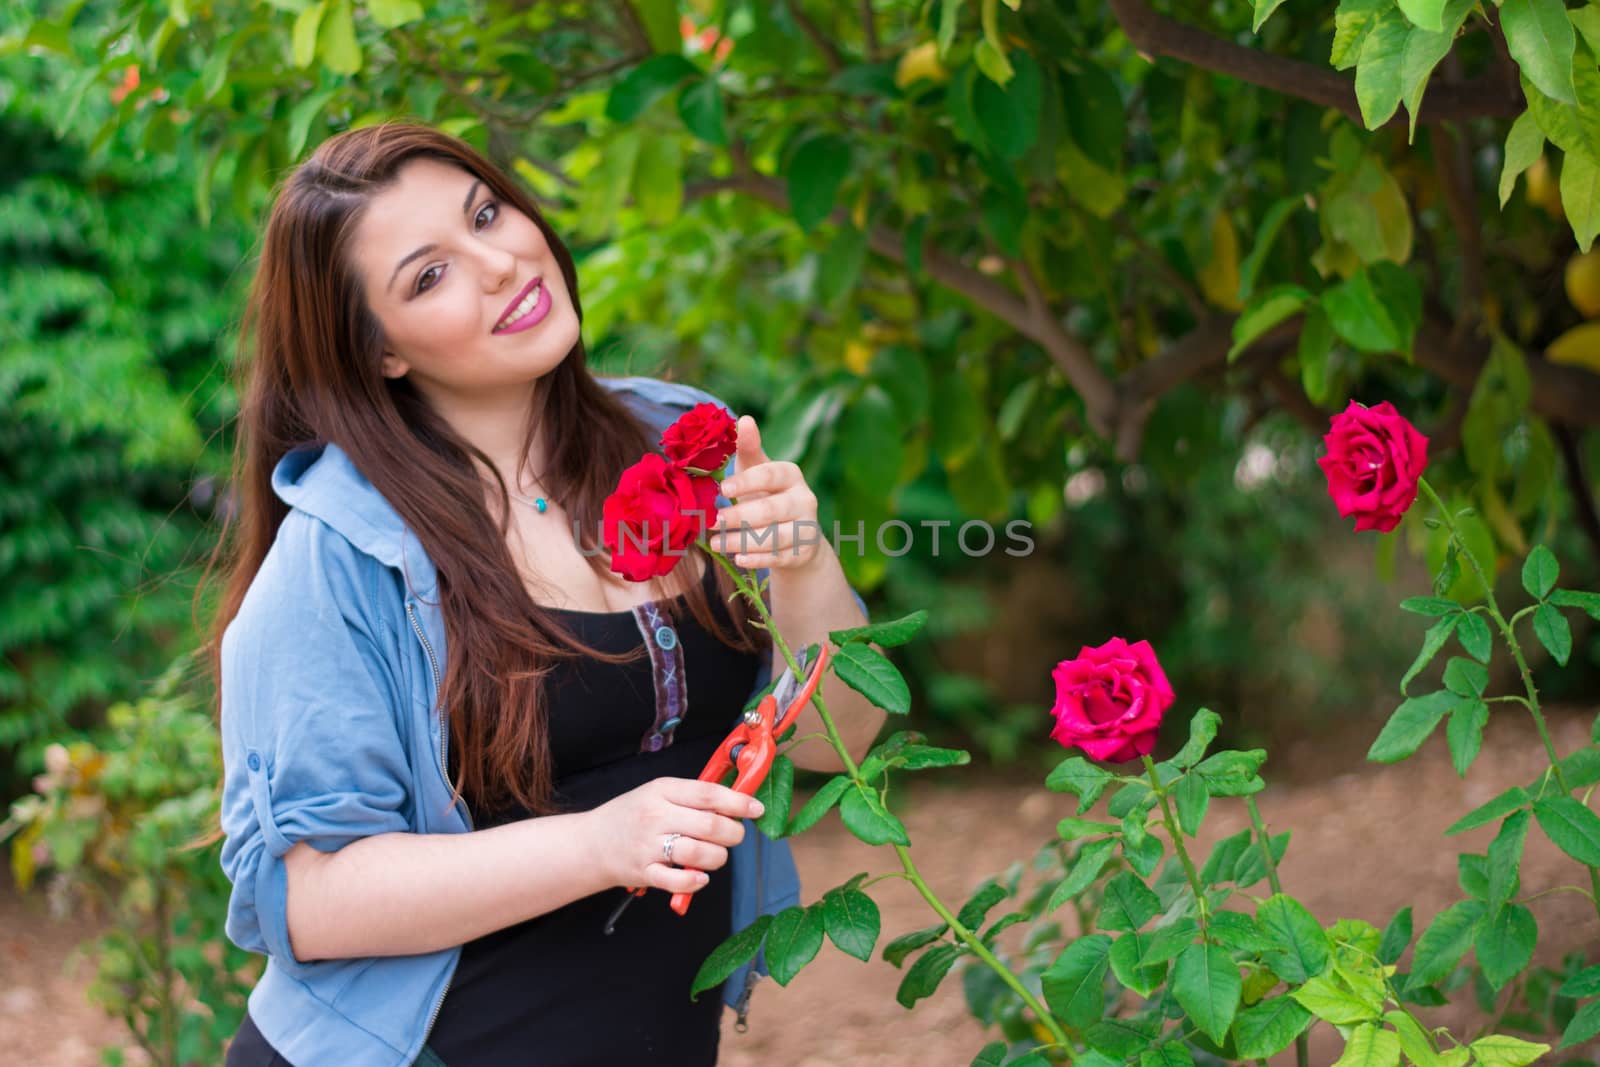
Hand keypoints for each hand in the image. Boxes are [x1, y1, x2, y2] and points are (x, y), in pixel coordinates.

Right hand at [586, 777, 760, 894]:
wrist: (590, 843)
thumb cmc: (631, 815)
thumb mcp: (657, 793)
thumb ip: (692, 797)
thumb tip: (734, 803)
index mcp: (662, 791)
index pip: (708, 794)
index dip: (738, 802)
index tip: (756, 808)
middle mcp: (656, 817)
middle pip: (711, 826)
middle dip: (734, 834)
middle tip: (735, 835)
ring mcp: (649, 846)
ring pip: (701, 854)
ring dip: (718, 857)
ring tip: (715, 854)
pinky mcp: (644, 873)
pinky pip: (679, 881)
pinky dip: (696, 881)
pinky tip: (700, 876)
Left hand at [706, 415, 822, 570]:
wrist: (797, 534)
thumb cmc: (768, 494)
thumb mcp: (758, 470)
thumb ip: (748, 448)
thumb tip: (744, 419)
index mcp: (791, 474)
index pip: (770, 474)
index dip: (747, 481)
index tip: (722, 487)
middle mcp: (804, 499)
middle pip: (771, 509)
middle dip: (740, 516)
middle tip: (712, 521)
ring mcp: (807, 527)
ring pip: (775, 536)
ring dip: (742, 541)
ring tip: (716, 544)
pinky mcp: (803, 552)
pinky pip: (779, 557)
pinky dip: (758, 559)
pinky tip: (738, 559)